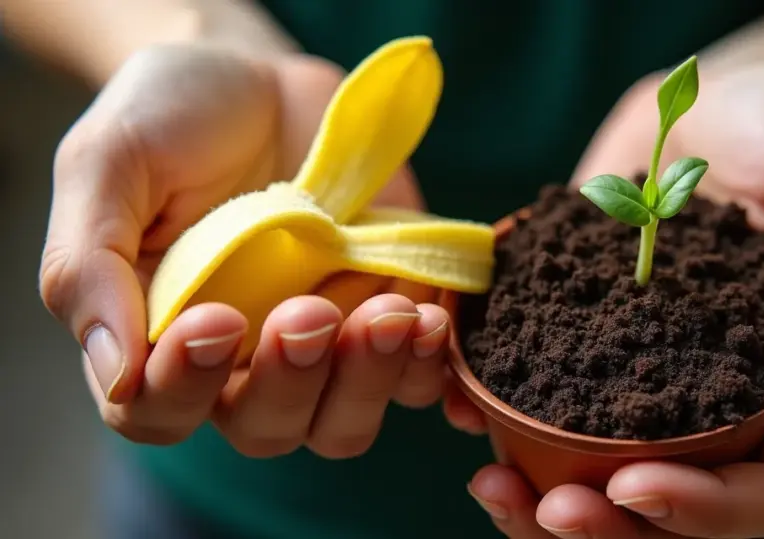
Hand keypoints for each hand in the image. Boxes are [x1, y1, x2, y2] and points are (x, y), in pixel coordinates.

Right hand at [39, 43, 449, 458]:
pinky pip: (415, 378)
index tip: (215, 319)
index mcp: (157, 338)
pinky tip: (426, 314)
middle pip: (265, 427)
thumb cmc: (172, 118)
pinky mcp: (383, 316)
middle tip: (310, 310)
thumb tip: (118, 370)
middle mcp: (240, 360)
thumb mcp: (108, 164)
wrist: (263, 80)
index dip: (186, 387)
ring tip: (391, 313)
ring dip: (370, 380)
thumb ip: (88, 263)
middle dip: (291, 383)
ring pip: (343, 421)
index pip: (159, 410)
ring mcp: (321, 346)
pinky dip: (426, 362)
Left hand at [453, 62, 763, 536]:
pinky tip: (465, 413)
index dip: (708, 510)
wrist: (706, 104)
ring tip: (492, 485)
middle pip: (685, 513)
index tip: (632, 486)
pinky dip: (507, 429)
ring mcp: (657, 386)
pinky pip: (554, 414)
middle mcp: (731, 407)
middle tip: (544, 507)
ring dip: (550, 506)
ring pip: (612, 485)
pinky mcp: (596, 352)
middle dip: (615, 529)